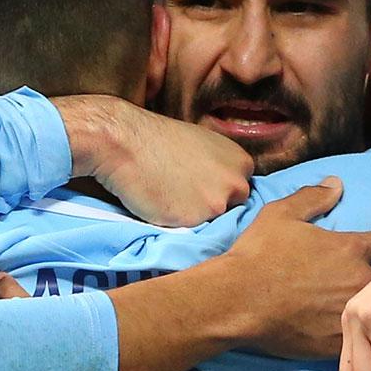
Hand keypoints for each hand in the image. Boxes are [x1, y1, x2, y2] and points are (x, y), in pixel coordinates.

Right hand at [63, 97, 253, 226]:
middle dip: (214, 206)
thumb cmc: (161, 139)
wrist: (128, 143)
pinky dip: (179, 224)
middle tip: (186, 195)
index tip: (202, 188)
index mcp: (242, 162)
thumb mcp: (204, 144)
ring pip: (214, 223)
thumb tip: (222, 184)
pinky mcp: (195, 221)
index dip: (222, 191)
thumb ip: (221, 166)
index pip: (242, 189)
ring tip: (173, 199)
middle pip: (234, 209)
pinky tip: (163, 206)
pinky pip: (191, 231)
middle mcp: (237, 184)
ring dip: (198, 217)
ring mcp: (218, 205)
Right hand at [219, 181, 370, 359]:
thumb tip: (336, 183)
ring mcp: (349, 315)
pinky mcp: (335, 343)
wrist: (236, 302)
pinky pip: (360, 340)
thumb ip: (313, 198)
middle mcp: (358, 281)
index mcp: (350, 248)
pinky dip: (360, 337)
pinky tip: (359, 338)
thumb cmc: (258, 254)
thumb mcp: (282, 214)